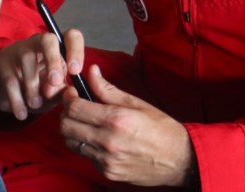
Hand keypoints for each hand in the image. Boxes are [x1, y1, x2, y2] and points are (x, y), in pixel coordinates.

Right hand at [0, 25, 85, 120]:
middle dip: (53, 61)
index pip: (71, 36)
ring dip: (33, 86)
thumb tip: (62, 89)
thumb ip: (61, 91)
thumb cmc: (40, 88)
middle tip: (55, 82)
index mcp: (58, 47)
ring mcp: (18, 49)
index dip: (76, 50)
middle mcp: (38, 42)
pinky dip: (17, 100)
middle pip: (48, 40)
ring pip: (27, 59)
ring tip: (35, 105)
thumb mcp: (54, 91)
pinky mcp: (2, 62)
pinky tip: (22, 114)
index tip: (75, 71)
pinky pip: (10, 79)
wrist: (10, 93)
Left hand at [59, 65, 195, 186]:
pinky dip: (87, 146)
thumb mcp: (136, 103)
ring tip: (86, 123)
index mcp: (115, 119)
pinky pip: (86, 157)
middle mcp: (107, 141)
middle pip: (66, 127)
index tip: (71, 92)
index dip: (68, 98)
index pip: (74, 108)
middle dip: (65, 114)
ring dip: (73, 131)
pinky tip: (99, 139)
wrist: (178, 159)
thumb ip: (108, 89)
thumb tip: (92, 72)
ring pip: (72, 143)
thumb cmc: (160, 128)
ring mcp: (106, 160)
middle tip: (75, 107)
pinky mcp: (108, 172)